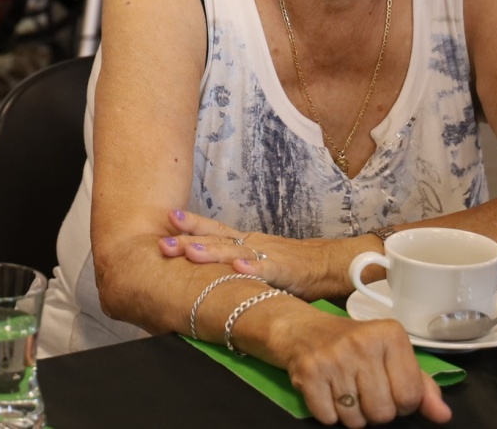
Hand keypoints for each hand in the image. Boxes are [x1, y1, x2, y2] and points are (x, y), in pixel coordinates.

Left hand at [157, 210, 360, 300]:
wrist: (334, 263)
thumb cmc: (294, 268)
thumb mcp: (259, 263)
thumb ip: (235, 267)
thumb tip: (203, 276)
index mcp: (246, 241)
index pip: (214, 230)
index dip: (190, 225)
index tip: (165, 219)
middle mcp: (253, 244)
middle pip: (216, 239)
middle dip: (188, 240)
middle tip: (162, 242)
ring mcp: (269, 255)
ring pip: (236, 252)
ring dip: (212, 252)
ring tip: (190, 252)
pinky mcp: (287, 271)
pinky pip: (268, 269)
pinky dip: (253, 269)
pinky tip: (238, 268)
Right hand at [272, 311, 452, 425]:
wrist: (301, 329)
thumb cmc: (352, 345)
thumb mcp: (391, 356)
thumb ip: (421, 386)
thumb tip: (443, 415)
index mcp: (389, 335)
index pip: (410, 396)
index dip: (401, 402)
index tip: (387, 387)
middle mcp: (362, 343)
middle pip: (383, 412)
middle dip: (375, 410)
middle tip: (363, 390)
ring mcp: (333, 357)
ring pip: (356, 420)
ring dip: (351, 413)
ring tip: (344, 389)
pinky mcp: (308, 372)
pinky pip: (328, 418)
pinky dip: (327, 412)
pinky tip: (326, 391)